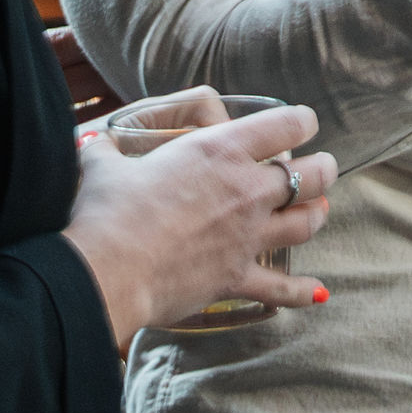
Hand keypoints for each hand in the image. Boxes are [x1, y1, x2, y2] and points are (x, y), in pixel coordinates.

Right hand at [63, 100, 335, 354]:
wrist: (109, 269)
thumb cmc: (106, 210)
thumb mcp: (103, 163)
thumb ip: (104, 148)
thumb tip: (89, 140)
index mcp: (219, 149)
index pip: (284, 125)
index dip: (301, 121)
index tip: (303, 122)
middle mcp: (245, 190)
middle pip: (309, 175)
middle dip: (322, 169)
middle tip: (322, 168)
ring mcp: (247, 237)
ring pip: (306, 223)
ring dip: (317, 215)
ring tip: (319, 210)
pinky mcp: (237, 278)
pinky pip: (282, 288)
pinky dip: (302, 290)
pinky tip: (318, 291)